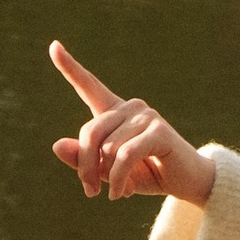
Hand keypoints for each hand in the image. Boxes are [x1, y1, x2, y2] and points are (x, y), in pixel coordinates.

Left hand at [49, 43, 215, 206]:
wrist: (185, 183)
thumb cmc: (146, 174)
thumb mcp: (107, 171)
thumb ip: (83, 159)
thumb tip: (56, 145)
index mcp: (114, 112)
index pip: (89, 85)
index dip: (69, 67)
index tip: (54, 47)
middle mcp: (130, 107)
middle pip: (90, 132)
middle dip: (85, 166)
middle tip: (89, 191)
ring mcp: (146, 115)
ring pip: (108, 148)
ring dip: (107, 177)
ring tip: (116, 191)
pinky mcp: (159, 130)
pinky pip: (125, 155)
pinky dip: (118, 178)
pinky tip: (121, 192)